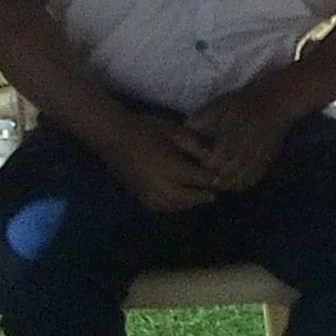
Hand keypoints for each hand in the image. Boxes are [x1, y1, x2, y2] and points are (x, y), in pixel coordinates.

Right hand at [97, 112, 219, 212]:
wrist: (113, 137)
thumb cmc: (145, 128)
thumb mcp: (173, 130)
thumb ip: (193, 144)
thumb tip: (211, 157)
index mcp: (169, 166)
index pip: (198, 178)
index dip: (212, 179)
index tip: (222, 177)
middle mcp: (160, 184)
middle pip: (188, 196)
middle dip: (203, 195)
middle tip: (215, 192)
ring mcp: (148, 193)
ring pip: (176, 205)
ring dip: (190, 202)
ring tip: (201, 197)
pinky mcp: (140, 196)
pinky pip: (162, 207)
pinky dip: (175, 206)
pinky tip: (181, 200)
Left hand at [186, 85, 297, 193]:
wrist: (276, 103)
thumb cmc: (245, 102)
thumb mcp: (219, 105)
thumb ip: (201, 119)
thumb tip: (183, 129)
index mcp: (231, 139)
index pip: (212, 162)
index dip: (203, 164)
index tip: (197, 160)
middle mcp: (244, 154)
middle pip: (223, 177)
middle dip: (212, 177)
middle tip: (204, 172)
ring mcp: (257, 161)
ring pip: (237, 182)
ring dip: (225, 183)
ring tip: (217, 177)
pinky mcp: (266, 164)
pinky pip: (251, 181)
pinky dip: (240, 184)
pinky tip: (234, 178)